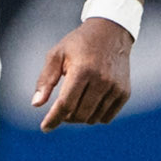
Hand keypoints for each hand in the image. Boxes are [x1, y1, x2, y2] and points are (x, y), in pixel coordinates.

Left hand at [29, 17, 133, 131]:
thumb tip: (36, 104)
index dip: (53, 119)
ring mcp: (115, 87)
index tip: (45, 127)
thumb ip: (45, 80)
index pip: (65, 104)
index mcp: (82, 70)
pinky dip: (95, 116)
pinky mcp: (124, 92)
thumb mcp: (57, 55)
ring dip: (80, 117)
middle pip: (79, 114)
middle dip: (66, 117)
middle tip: (61, 109)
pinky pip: (106, 117)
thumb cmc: (79, 44)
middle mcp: (101, 80)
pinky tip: (89, 103)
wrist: (111, 32)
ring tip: (75, 103)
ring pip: (93, 119)